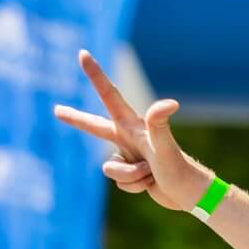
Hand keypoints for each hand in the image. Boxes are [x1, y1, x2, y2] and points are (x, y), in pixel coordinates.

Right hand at [53, 50, 210, 211]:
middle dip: (77, 119)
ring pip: (111, 169)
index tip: (83, 54)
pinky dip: (135, 187)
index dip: (95, 75)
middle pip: (95, 127)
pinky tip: (151, 184)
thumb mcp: (164, 146)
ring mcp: (130, 155)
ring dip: (131, 176)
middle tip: (57, 110)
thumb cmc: (178, 168)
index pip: (109, 95)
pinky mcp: (133, 174)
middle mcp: (128, 137)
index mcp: (132, 125)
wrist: (190, 194)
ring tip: (151, 174)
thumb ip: (160, 124)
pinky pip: (120, 183)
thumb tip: (171, 103)